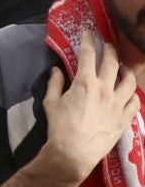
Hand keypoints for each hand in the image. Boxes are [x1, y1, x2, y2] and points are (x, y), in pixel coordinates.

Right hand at [36, 34, 140, 184]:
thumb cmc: (59, 127)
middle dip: (109, 50)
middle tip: (106, 45)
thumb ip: (55, 83)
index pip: (89, 55)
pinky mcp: (125, 117)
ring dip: (126, 70)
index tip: (88, 33)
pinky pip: (135, 100)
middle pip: (112, 62)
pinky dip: (133, 93)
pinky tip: (129, 92)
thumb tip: (57, 70)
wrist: (74, 153)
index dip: (88, 41)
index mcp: (85, 82)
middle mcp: (104, 89)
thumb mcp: (51, 103)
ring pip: (129, 80)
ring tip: (123, 68)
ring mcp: (117, 103)